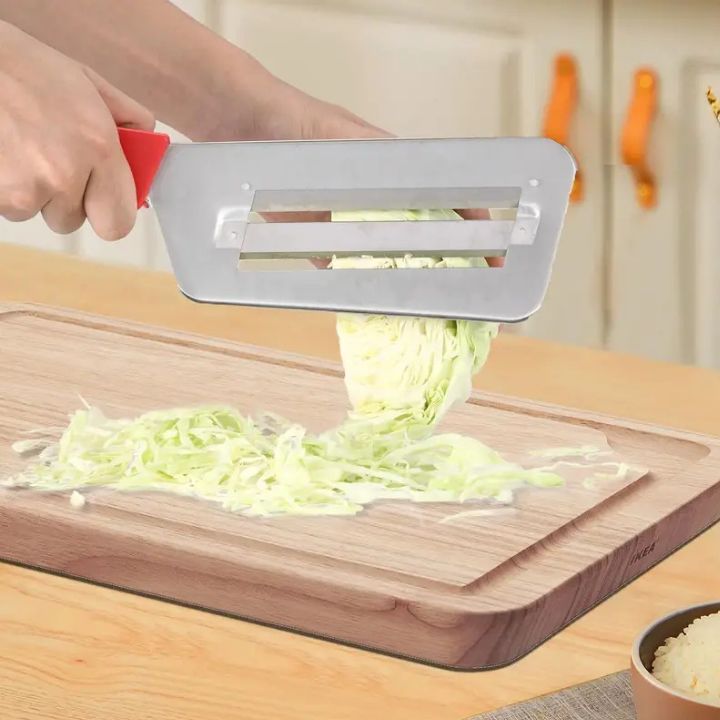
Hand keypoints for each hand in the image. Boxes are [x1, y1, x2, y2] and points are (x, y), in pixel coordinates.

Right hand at [0, 21, 153, 240]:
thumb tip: (148, 152)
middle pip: (72, 221)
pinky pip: (9, 205)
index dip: (109, 214)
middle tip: (54, 164)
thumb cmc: (25, 67)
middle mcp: (66, 174)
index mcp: (99, 149)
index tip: (102, 199)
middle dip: (66, 201)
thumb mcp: (90, 83)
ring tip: (24, 149)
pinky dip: (7, 186)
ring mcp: (27, 187)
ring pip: (37, 212)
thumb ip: (128, 120)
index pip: (118, 223)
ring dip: (33, 191)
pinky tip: (7, 153)